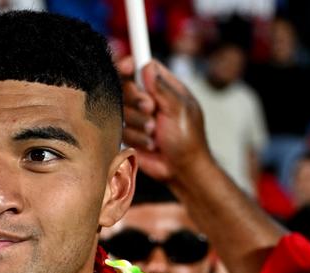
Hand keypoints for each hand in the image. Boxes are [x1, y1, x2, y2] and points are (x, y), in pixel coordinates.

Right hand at [117, 57, 210, 182]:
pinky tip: (150, 144)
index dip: (131, 64)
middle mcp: (149, 99)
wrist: (181, 169)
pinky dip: (136, 138)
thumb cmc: (188, 139)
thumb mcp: (179, 109)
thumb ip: (162, 88)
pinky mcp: (130, 133)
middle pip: (126, 87)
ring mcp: (138, 117)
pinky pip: (121, 130)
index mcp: (164, 87)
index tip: (127, 67)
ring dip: (139, 123)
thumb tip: (148, 66)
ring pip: (121, 110)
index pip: (142, 67)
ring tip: (155, 133)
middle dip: (136, 100)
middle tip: (151, 109)